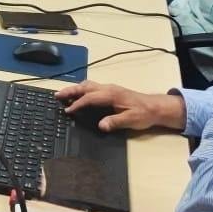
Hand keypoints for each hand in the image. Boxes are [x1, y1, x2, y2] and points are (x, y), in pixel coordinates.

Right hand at [55, 81, 186, 132]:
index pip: (89, 98)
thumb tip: (101, 126)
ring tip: (63, 94)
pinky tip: (78, 95)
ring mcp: (109, 88)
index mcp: (111, 94)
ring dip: (75, 89)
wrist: (156, 107)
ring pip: (88, 85)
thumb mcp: (131, 120)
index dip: (77, 104)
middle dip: (70, 90)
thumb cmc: (144, 114)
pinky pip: (92, 87)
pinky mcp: (111, 91)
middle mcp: (108, 89)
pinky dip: (82, 90)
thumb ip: (115, 122)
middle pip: (85, 87)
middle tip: (56, 95)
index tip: (67, 111)